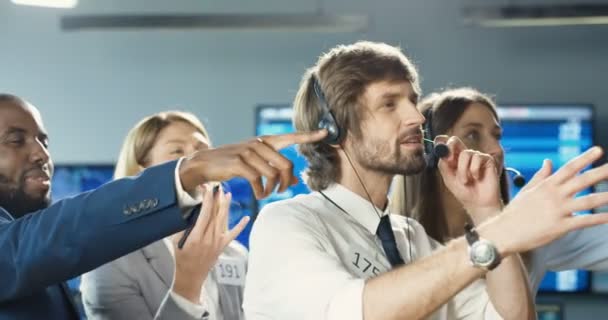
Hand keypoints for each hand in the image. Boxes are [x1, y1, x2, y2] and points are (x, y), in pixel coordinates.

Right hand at [171, 185, 249, 302]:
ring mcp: (217, 242)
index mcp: (196, 236)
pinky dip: (240, 225)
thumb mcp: (176, 240)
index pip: (204, 213)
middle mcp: (209, 238)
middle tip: (218, 186)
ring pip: (223, 220)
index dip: (207, 199)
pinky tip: (246, 217)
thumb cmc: (181, 257)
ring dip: (226, 206)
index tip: (207, 188)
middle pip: (215, 214)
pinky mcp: (223, 246)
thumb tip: (190, 210)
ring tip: (227, 194)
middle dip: (217, 199)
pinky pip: (233, 234)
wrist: (191, 276)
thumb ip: (183, 226)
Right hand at [179, 130, 326, 198]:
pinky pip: (258, 180)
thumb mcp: (255, 163)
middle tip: (282, 191)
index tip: (325, 132)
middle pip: (286, 164)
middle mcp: (259, 143)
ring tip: (267, 194)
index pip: (290, 137)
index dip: (308, 135)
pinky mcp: (239, 163)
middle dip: (287, 182)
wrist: (205, 163)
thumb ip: (274, 168)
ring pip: (273, 174)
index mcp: (265, 141)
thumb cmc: (233, 163)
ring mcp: (248, 152)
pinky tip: (259, 195)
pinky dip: (261, 192)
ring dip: (272, 189)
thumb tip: (293, 181)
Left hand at [436, 135, 501, 222]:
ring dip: (463, 169)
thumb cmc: (464, 192)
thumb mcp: (449, 179)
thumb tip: (442, 153)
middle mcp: (464, 155)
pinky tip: (477, 177)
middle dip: (450, 147)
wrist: (478, 203)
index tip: (439, 149)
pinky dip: (474, 169)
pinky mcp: (487, 160)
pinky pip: (478, 157)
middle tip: (449, 160)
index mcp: (453, 159)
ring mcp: (476, 156)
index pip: (446, 144)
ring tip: (465, 181)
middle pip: (455, 140)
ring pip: (466, 153)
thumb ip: (444, 166)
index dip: (441, 143)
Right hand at [480, 146, 607, 255]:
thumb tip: (548, 161)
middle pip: (583, 180)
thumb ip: (541, 176)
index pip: (569, 168)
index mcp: (547, 185)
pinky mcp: (560, 227)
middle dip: (601, 172)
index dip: (585, 158)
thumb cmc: (515, 211)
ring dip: (606, 196)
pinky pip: (584, 221)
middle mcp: (554, 195)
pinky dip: (599, 219)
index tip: (598, 150)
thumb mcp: (527, 190)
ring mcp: (558, 210)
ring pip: (588, 201)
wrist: (504, 232)